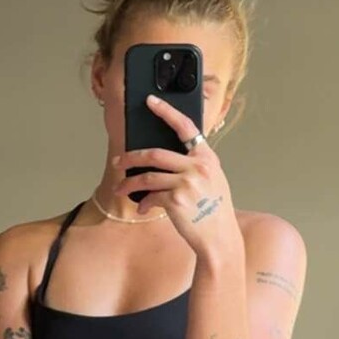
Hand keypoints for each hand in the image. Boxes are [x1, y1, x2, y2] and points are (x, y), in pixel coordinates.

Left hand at [114, 93, 236, 257]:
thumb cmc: (214, 210)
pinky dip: (144, 202)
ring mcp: (187, 183)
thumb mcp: (213, 180)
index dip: (166, 111)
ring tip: (120, 188)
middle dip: (131, 157)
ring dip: (129, 183)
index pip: (185, 127)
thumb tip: (164, 159)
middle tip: (118, 161)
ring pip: (148, 176)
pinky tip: (143, 208)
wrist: (220, 238)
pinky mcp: (176, 200)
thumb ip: (194, 165)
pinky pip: (151, 196)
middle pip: (155, 154)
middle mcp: (198, 167)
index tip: (150, 101)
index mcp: (207, 158)